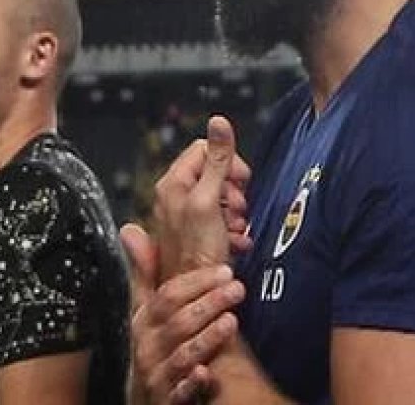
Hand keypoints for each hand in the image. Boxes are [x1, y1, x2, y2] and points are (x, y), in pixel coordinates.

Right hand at [123, 224, 245, 404]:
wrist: (147, 395)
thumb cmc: (154, 344)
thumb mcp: (145, 309)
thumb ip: (144, 272)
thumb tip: (129, 229)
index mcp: (144, 319)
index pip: (166, 295)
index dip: (196, 281)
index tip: (224, 270)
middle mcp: (147, 345)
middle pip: (177, 319)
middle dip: (209, 301)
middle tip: (238, 287)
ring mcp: (157, 373)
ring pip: (182, 353)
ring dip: (207, 337)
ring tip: (232, 321)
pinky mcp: (167, 399)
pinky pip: (179, 391)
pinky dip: (192, 382)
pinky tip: (207, 374)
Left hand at [154, 116, 251, 276]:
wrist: (197, 293)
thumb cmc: (197, 251)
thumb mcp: (209, 200)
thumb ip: (216, 161)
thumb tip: (219, 122)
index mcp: (174, 182)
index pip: (204, 148)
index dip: (227, 161)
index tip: (240, 180)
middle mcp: (176, 195)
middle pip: (215, 171)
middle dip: (234, 189)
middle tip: (238, 208)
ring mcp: (187, 214)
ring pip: (222, 196)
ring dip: (236, 211)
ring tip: (236, 228)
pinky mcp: (199, 233)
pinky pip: (222, 219)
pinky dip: (233, 228)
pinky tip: (236, 241)